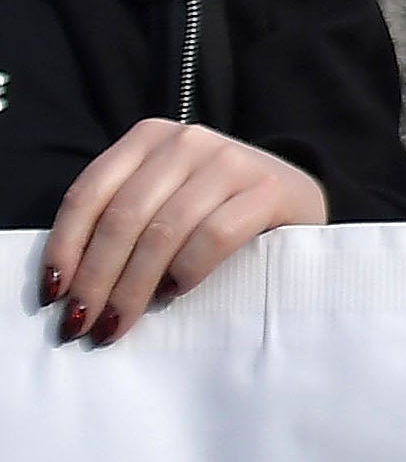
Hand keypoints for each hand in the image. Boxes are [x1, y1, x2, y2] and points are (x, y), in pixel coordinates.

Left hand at [40, 120, 325, 341]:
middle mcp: (188, 140)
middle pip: (124, 216)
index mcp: (150, 138)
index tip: (53, 294)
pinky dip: (187, 270)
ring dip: (134, 286)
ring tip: (121, 321)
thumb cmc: (213, 212)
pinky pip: (213, 236)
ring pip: (163, 231)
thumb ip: (121, 222)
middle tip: (83, 323)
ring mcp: (232, 160)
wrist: (295, 204)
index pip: (90, 193)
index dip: (66, 246)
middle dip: (97, 278)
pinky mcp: (269, 189)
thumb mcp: (159, 201)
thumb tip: (67, 283)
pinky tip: (176, 291)